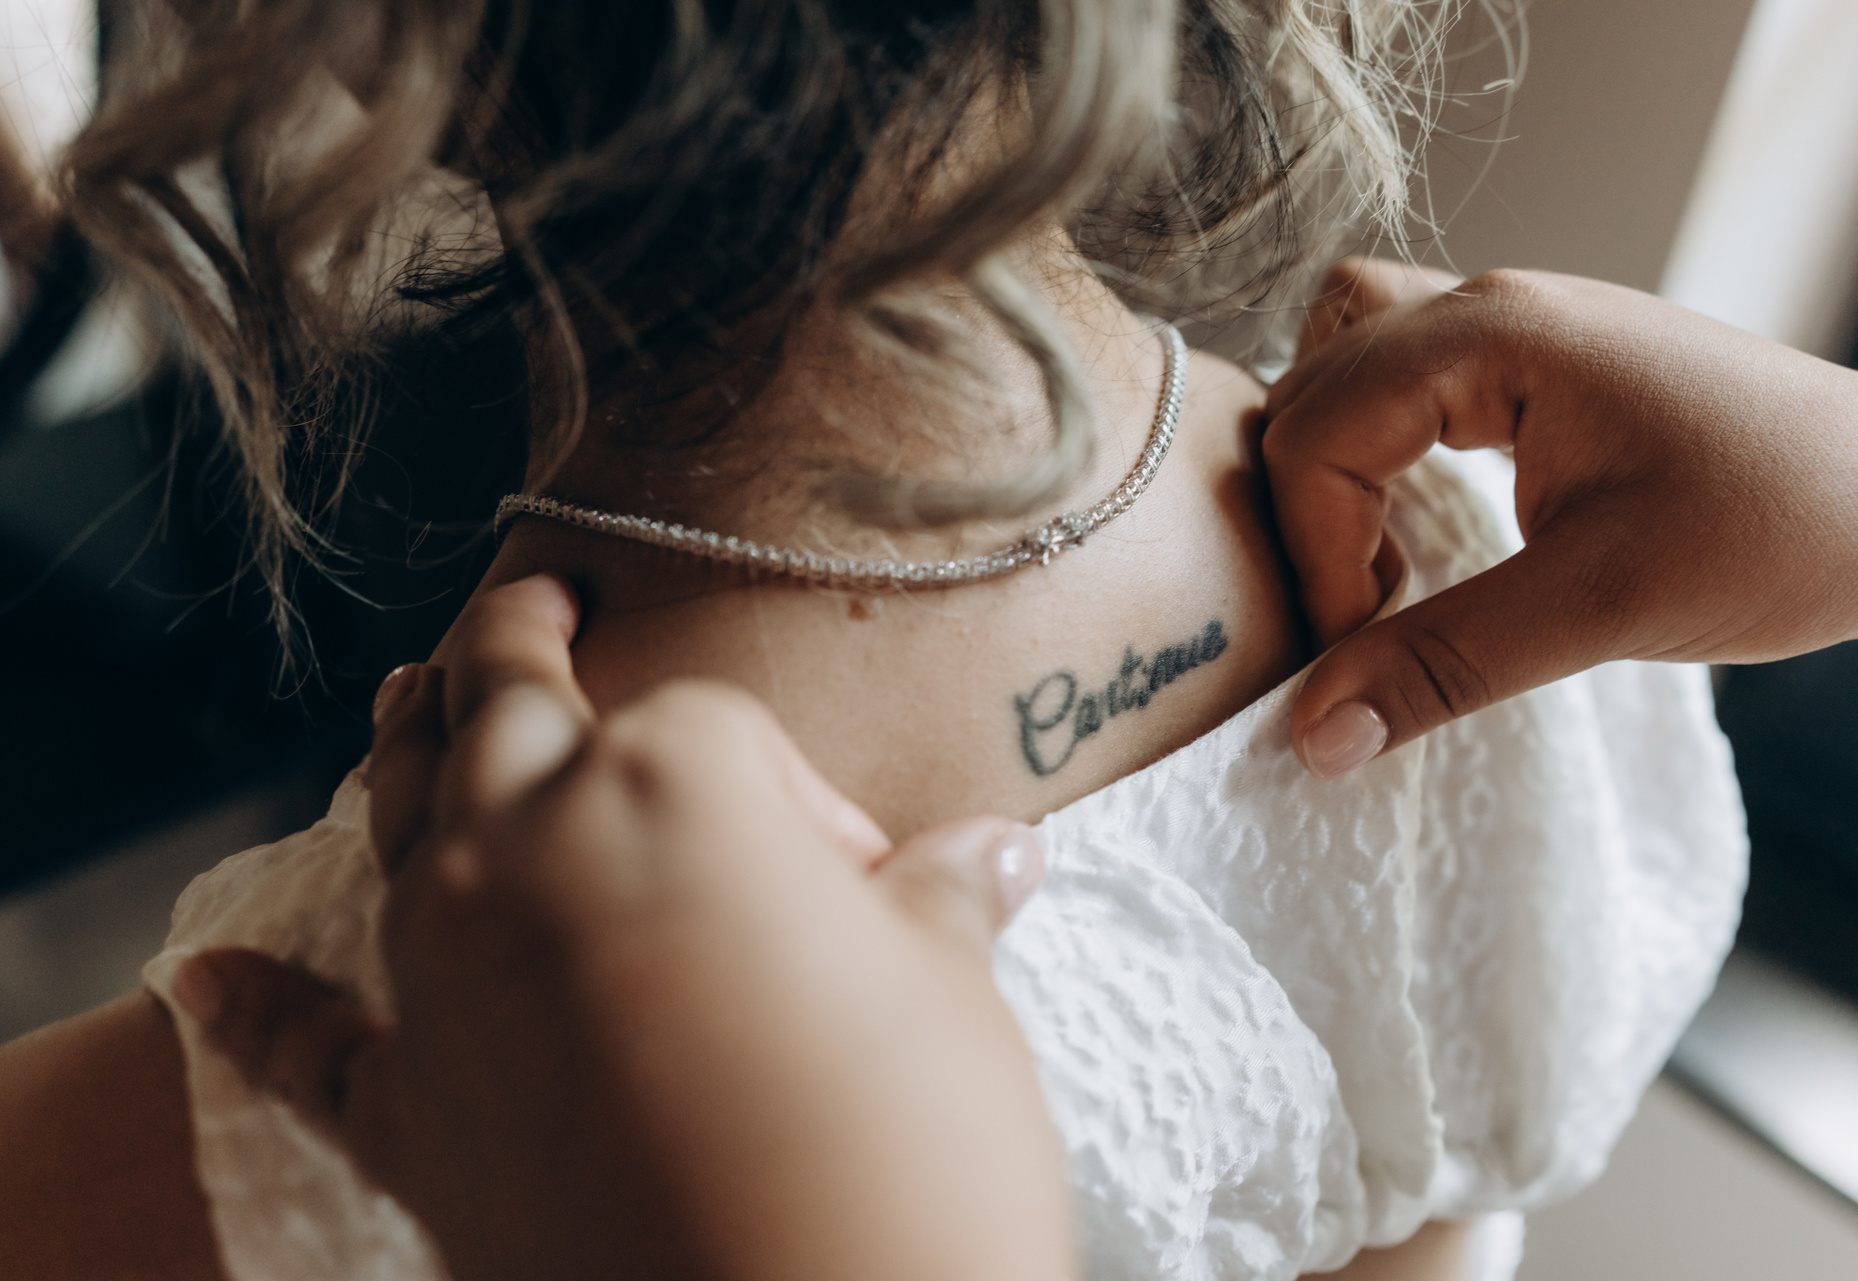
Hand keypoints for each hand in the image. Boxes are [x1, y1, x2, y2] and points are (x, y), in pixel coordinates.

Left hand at [174, 576, 1076, 1280]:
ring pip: (402, 818)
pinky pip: (310, 1043)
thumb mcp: (948, 996)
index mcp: (671, 780)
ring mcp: (449, 974)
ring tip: (401, 698)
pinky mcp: (411, 1113)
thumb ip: (942, 901)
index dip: (806, 801)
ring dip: (403, 749)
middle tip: (531, 608)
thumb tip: (996, 853)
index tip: (867, 883)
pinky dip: (258, 1007)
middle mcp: (529, 843)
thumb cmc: (901, 1145)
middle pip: (505, 705)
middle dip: (519, 647)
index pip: (727, 736)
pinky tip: (201, 982)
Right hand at [1265, 265, 1857, 775]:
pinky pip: (1405, 373)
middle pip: (1312, 382)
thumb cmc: (1785, 529)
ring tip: (1378, 549)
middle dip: (1309, 506)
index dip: (1317, 552)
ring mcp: (1518, 324)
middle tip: (1364, 608)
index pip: (1317, 430)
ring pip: (1346, 354)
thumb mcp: (1602, 608)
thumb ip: (1443, 664)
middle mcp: (1492, 304)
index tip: (1360, 644)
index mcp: (1497, 333)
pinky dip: (1380, 442)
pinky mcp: (1541, 360)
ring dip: (1331, 453)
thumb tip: (1312, 737)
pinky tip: (1421, 517)